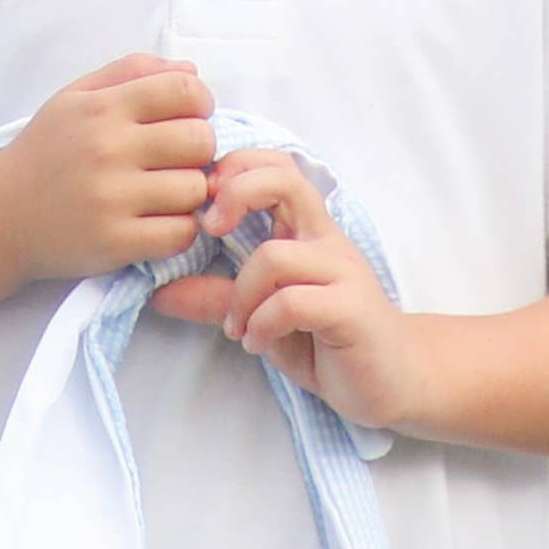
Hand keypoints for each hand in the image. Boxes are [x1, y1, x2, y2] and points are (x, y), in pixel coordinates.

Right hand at [0, 57, 220, 292]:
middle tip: (174, 162)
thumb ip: (132, 72)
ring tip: (162, 194)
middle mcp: (106, 149)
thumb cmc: (47, 152)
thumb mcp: (76, 97)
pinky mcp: (113, 242)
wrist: (0, 216)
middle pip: (200, 141)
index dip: (199, 105)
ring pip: (195, 189)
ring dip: (188, 194)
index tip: (186, 120)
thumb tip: (192, 71)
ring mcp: (110, 198)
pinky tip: (158, 222)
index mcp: (101, 107)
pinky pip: (181, 233)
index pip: (186, 91)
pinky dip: (179, 230)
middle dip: (198, 151)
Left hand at [156, 145, 432, 431]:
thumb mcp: (260, 315)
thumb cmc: (326, 341)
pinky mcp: (351, 308)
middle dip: (235, 193)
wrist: (391, 381)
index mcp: (304, 229)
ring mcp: (342, 271)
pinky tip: (258, 344)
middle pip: (284, 179)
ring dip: (240, 294)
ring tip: (236, 328)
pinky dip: (263, 323)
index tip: (202, 208)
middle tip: (208, 230)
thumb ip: (215, 297)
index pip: (274, 167)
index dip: (234, 169)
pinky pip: (293, 301)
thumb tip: (157, 290)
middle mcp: (324, 239)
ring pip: (275, 255)